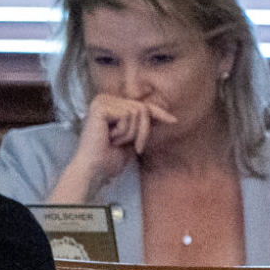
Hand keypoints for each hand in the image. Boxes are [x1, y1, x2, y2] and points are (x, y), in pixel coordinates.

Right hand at [47, 93, 177, 202]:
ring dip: (130, 133)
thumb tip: (163, 112)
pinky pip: (126, 116)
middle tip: (135, 147)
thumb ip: (143, 122)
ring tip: (114, 141)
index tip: (174, 121)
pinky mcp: (99, 107)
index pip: (141, 106)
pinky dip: (122, 131)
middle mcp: (104, 99)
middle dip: (143, 130)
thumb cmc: (111, 156)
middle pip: (142, 108)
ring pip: (136, 112)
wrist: (95, 170)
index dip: (159, 114)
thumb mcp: (133, 136)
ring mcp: (101, 101)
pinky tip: (108, 138)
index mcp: (111, 105)